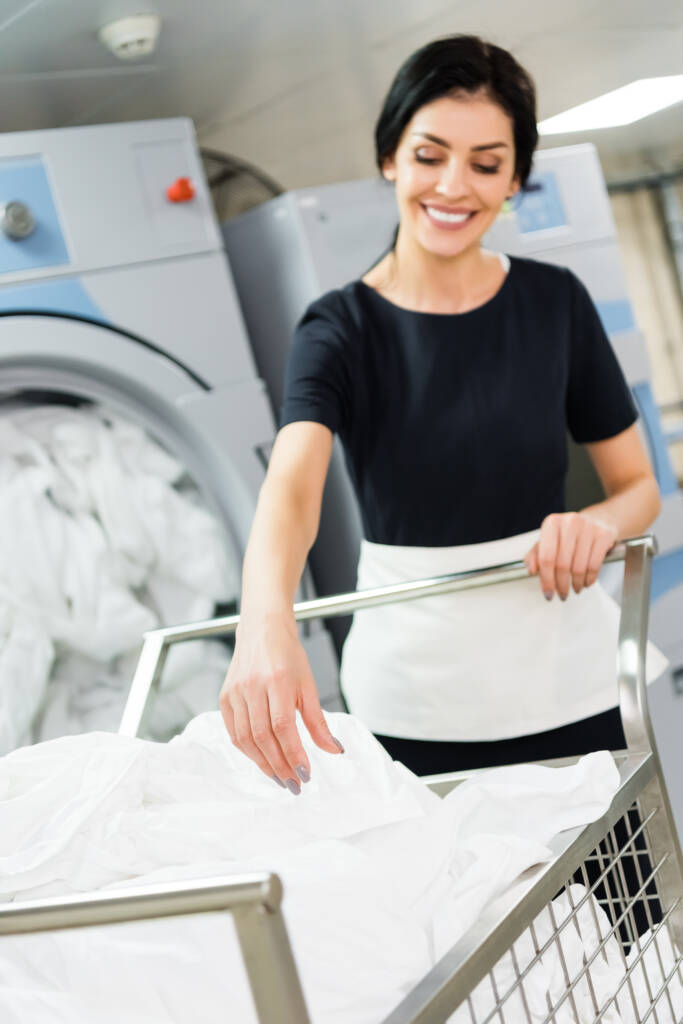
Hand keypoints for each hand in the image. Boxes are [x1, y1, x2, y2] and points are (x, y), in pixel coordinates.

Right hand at [219, 615, 342, 792]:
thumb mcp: (309, 685)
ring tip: (280, 777)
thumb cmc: (288, 656)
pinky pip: (233, 732)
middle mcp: (253, 686)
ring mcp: (235, 692)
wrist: (262, 631)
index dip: (293, 754)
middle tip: (294, 784)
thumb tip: (334, 750)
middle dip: (279, 765)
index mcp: (277, 680)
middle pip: (263, 737)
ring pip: (245, 738)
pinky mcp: (224, 697)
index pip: (283, 726)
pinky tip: (262, 760)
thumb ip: (318, 721)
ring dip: (263, 763)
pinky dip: (247, 751)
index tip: (305, 775)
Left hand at [524, 512, 617, 599]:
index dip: (546, 580)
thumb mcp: (548, 541)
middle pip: (562, 564)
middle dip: (561, 585)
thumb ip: (535, 555)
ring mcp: (588, 528)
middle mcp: (569, 522)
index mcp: (551, 523)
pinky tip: (585, 582)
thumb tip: (532, 570)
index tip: (548, 593)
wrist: (598, 520)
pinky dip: (589, 579)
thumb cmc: (569, 534)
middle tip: (562, 594)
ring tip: (575, 588)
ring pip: (579, 567)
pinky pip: (594, 565)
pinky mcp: (603, 535)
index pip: (546, 557)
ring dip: (576, 584)